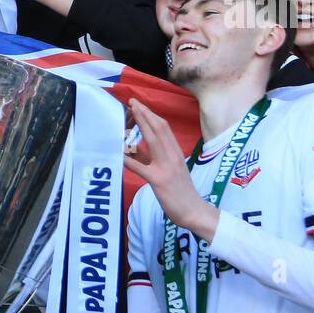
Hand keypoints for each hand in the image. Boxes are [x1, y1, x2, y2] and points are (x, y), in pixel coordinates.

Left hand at [122, 99, 219, 239]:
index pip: (164, 128)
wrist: (194, 211)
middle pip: (158, 128)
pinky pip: (140, 167)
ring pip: (152, 140)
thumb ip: (154, 158)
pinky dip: (128, 159)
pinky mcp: (159, 180)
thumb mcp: (170, 170)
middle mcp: (172, 156)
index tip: (140, 105)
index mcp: (175, 153)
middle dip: (144, 113)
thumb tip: (135, 148)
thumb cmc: (181, 192)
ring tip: (129, 114)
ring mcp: (166, 167)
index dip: (151, 115)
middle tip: (132, 101)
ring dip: (140, 125)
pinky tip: (118, 152)